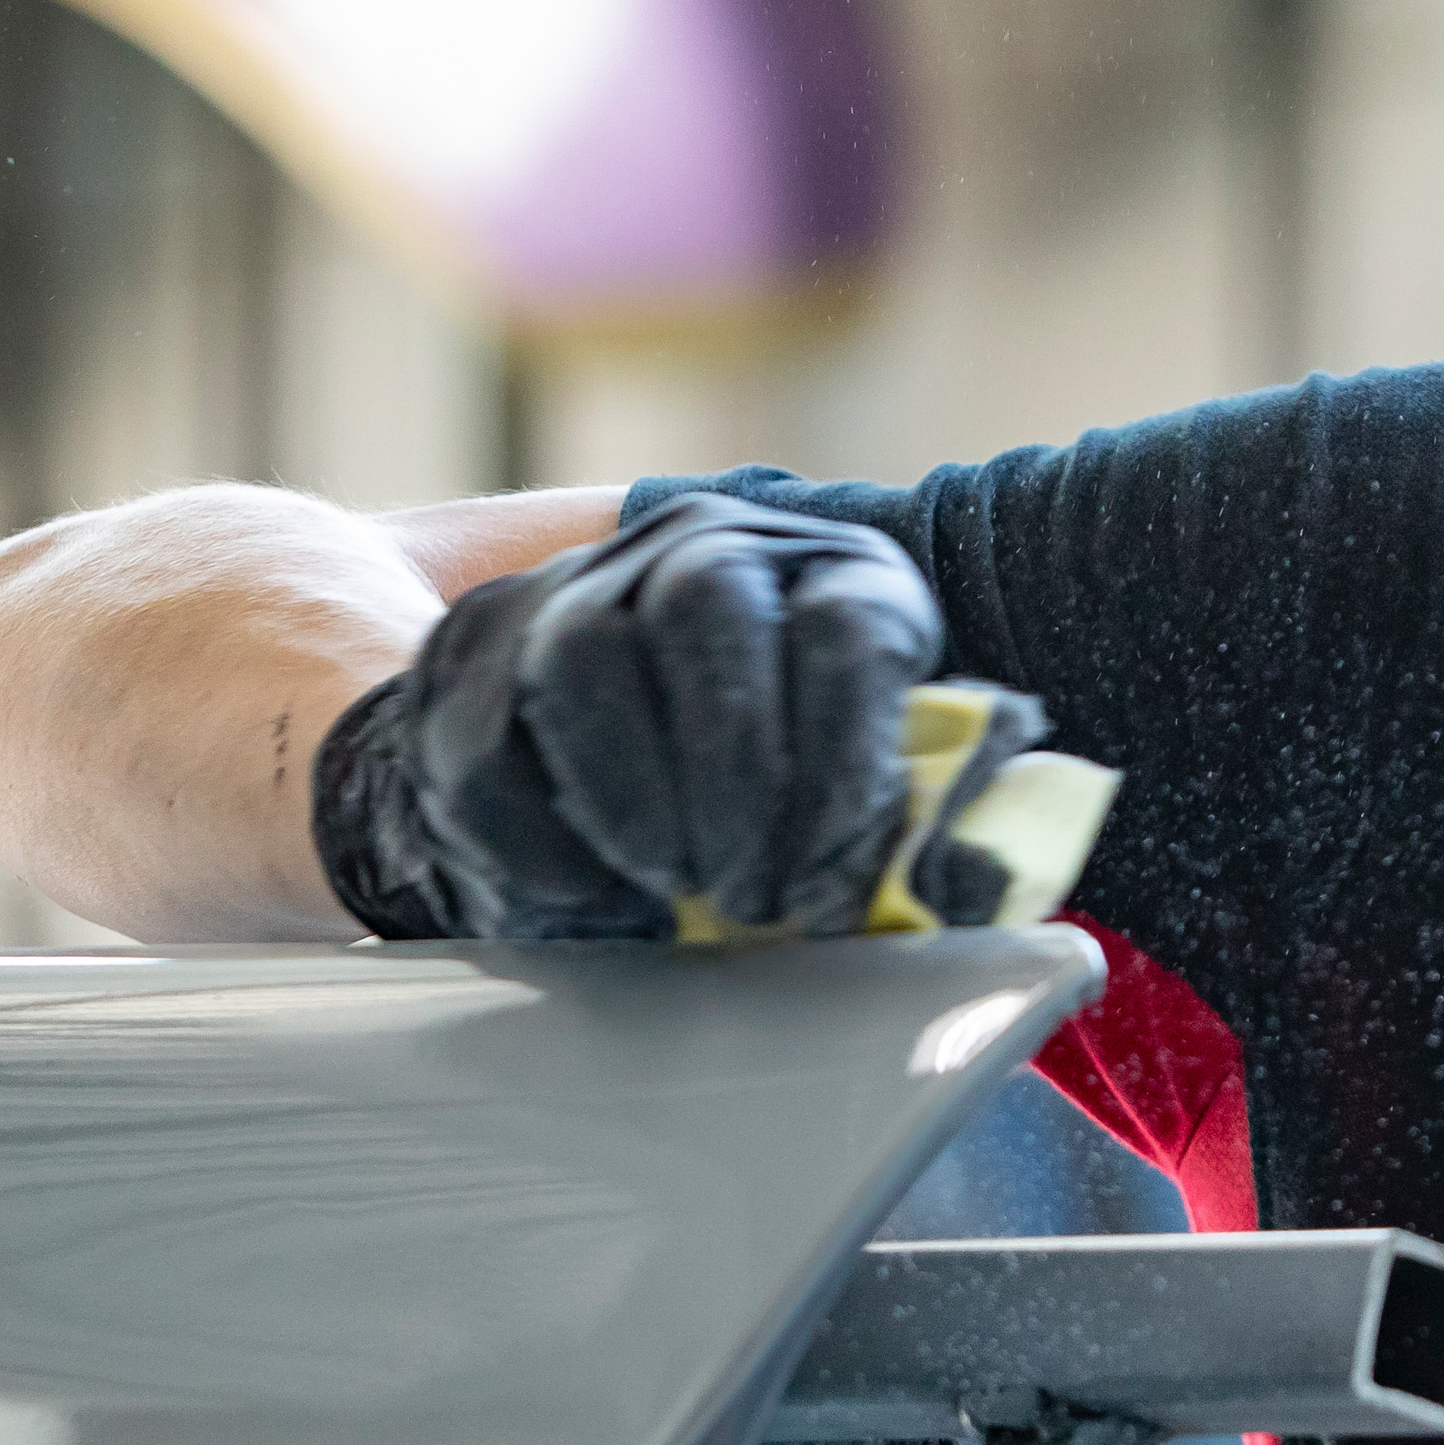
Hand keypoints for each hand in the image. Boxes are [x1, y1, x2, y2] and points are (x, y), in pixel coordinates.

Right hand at [310, 494, 944, 939]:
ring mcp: (580, 580)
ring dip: (632, 796)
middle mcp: (706, 543)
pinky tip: (594, 895)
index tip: (832, 887)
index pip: (844, 629)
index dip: (843, 769)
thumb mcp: (890, 795)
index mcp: (839, 570)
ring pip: (580, 652)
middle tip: (749, 901)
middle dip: (730, 779)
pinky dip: (537, 836)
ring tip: (674, 891)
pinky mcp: (477, 647)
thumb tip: (966, 886)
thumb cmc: (803, 800)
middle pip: (702, 609)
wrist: (650, 758)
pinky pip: (487, 733)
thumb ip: (936, 831)